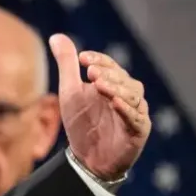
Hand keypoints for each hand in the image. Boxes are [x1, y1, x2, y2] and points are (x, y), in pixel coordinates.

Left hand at [50, 34, 149, 179]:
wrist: (87, 158)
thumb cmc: (81, 123)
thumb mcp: (70, 92)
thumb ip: (67, 65)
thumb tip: (56, 36)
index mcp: (113, 83)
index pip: (110, 66)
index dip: (98, 60)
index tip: (81, 58)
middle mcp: (128, 95)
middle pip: (124, 78)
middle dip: (108, 73)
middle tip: (90, 72)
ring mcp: (135, 113)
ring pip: (133, 96)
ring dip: (117, 88)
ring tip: (99, 85)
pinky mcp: (139, 131)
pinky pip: (136, 118)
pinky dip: (126, 109)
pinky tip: (114, 103)